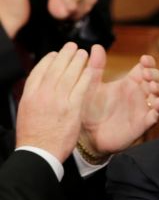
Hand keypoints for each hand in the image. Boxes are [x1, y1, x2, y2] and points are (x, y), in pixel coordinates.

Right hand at [16, 42, 95, 161]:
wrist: (39, 153)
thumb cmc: (34, 137)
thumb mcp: (27, 113)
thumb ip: (35, 99)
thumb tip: (39, 89)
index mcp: (30, 95)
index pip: (39, 71)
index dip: (48, 60)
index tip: (55, 54)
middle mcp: (42, 94)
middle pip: (55, 68)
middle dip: (65, 55)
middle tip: (72, 46)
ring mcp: (57, 101)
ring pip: (68, 75)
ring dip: (77, 61)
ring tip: (83, 53)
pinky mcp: (71, 109)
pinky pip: (80, 88)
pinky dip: (85, 77)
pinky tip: (90, 70)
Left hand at [79, 49, 158, 156]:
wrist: (87, 135)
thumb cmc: (89, 110)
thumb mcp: (91, 86)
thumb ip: (95, 67)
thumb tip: (96, 47)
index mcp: (129, 83)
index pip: (146, 68)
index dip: (149, 63)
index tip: (144, 60)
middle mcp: (139, 95)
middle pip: (158, 80)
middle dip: (156, 75)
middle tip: (146, 75)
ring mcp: (143, 109)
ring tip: (152, 88)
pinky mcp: (143, 124)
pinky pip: (157, 116)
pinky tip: (155, 104)